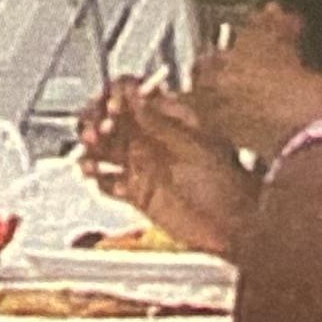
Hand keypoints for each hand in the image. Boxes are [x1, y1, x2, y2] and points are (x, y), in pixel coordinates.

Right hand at [78, 77, 254, 257]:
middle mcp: (152, 139)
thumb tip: (134, 95)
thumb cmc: (227, 182)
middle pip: (110, 121)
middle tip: (96, 131)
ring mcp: (142, 165)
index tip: (110, 105)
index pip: (132, 97)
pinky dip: (97, 177)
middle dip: (96, 122)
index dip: (116, 97)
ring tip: (90, 156)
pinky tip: (95, 175)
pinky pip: (106, 181)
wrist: (231, 225)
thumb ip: (159, 122)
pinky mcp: (135, 192)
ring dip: (92, 149)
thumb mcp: (192, 145)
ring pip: (103, 150)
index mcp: (169, 119)